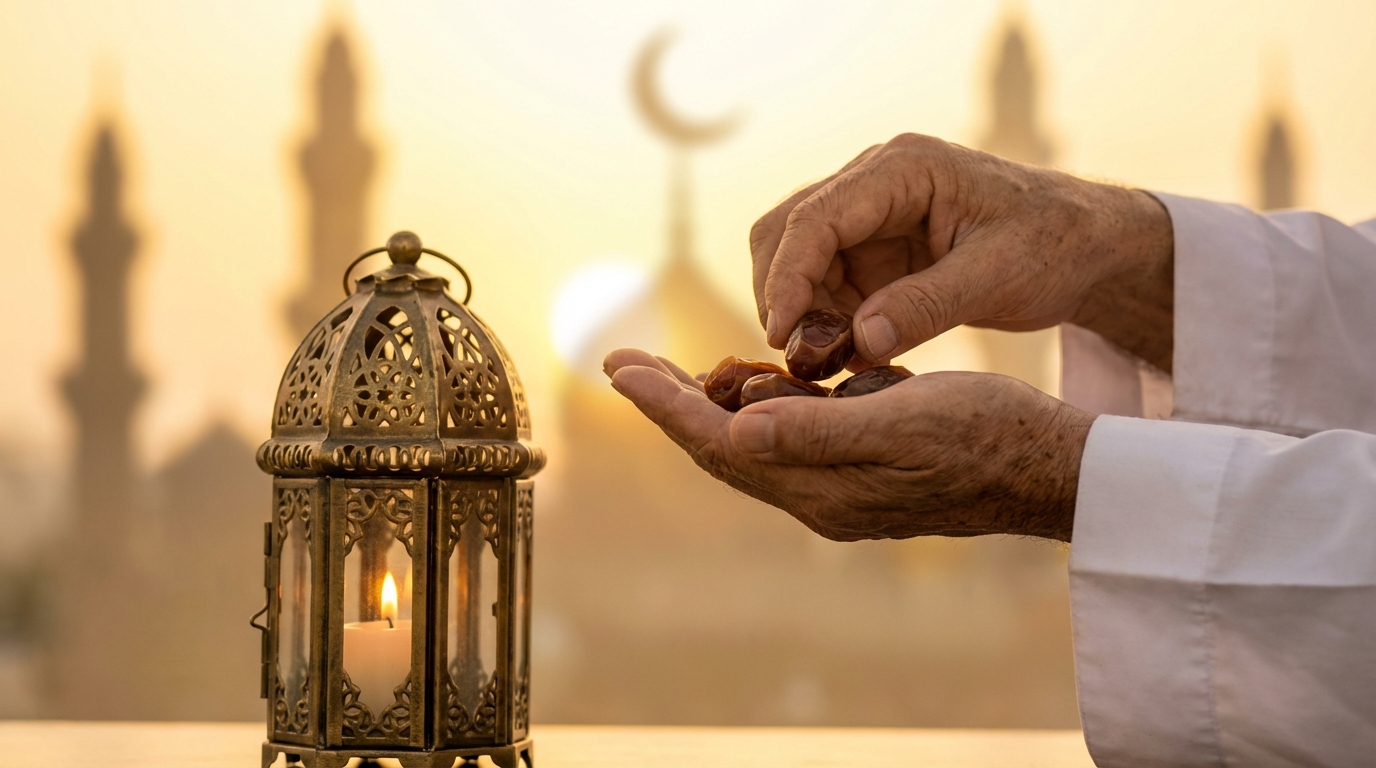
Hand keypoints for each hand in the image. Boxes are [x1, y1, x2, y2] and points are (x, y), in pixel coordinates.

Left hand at [604, 348, 1094, 541]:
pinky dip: (757, 409)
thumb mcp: (906, 421)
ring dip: (709, 405)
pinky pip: (787, 440)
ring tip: (672, 370)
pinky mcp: (859, 474)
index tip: (619, 366)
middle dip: (671, 403)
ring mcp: (838, 489)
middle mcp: (819, 497)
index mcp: (822, 487)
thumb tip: (737, 433)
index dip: (666, 403)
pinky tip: (755, 383)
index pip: (720, 442)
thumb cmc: (989, 435)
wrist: (1050, 469)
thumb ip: (818, 432)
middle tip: (626, 362)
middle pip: (722, 447)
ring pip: (751, 445)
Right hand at [752, 133, 1174, 371]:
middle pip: (786, 230)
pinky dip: (823, 323)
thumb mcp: (999, 277)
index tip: (781, 336)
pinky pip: (824, 286)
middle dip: (781, 295)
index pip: (816, 216)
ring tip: (825, 367)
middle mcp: (873, 182)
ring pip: (795, 260)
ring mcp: (868, 217)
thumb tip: (859, 341)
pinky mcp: (871, 252)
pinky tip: (846, 360)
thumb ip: (927, 306)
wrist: (1085, 246)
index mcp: (903, 168)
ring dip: (800, 314)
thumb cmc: (1054, 245)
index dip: (788, 277)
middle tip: (796, 361)